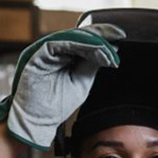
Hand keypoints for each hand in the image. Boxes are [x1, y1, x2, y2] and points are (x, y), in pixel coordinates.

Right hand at [0, 24, 125, 150]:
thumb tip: (108, 49)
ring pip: (72, 38)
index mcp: (64, 57)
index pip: (85, 42)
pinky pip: (59, 44)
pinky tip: (93, 50)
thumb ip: (91, 65)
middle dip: (100, 36)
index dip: (102, 39)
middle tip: (117, 37)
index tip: (120, 40)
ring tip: (108, 48)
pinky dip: (78, 45)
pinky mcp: (38, 55)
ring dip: (92, 42)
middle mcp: (55, 51)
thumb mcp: (81, 83)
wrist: (38, 122)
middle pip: (79, 36)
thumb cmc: (56, 106)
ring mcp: (45, 51)